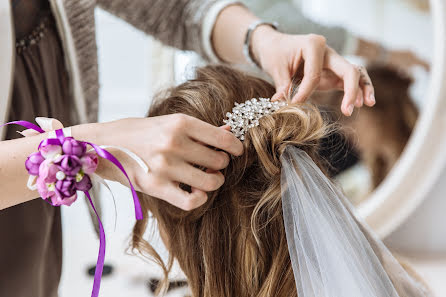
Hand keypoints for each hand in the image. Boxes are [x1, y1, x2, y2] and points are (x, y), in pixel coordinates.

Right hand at [93, 114, 242, 210]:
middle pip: (220, 161)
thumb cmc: (140, 132)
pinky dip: (199, 199)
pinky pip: (192, 201)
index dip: (237, 148)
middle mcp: (174, 143)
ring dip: (214, 181)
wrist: (103, 144)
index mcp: (180, 123)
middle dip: (221, 164)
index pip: (223, 139)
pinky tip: (196, 192)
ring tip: (207, 177)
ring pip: (211, 181)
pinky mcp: (156, 187)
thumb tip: (229, 134)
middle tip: (213, 163)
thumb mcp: (169, 122)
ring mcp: (165, 166)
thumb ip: (200, 130)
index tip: (237, 151)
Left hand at [251, 26, 374, 115]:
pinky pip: (350, 80)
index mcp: (313, 45)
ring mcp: (333, 61)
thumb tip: (281, 102)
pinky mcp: (334, 72)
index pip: (315, 74)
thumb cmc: (275, 53)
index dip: (305, 92)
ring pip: (355, 73)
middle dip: (351, 90)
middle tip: (348, 110)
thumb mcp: (275, 68)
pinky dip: (357, 90)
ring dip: (362, 89)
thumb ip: (283, 85)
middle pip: (348, 69)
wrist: (275, 45)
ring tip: (365, 104)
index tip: (294, 103)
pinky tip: (360, 103)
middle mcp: (328, 51)